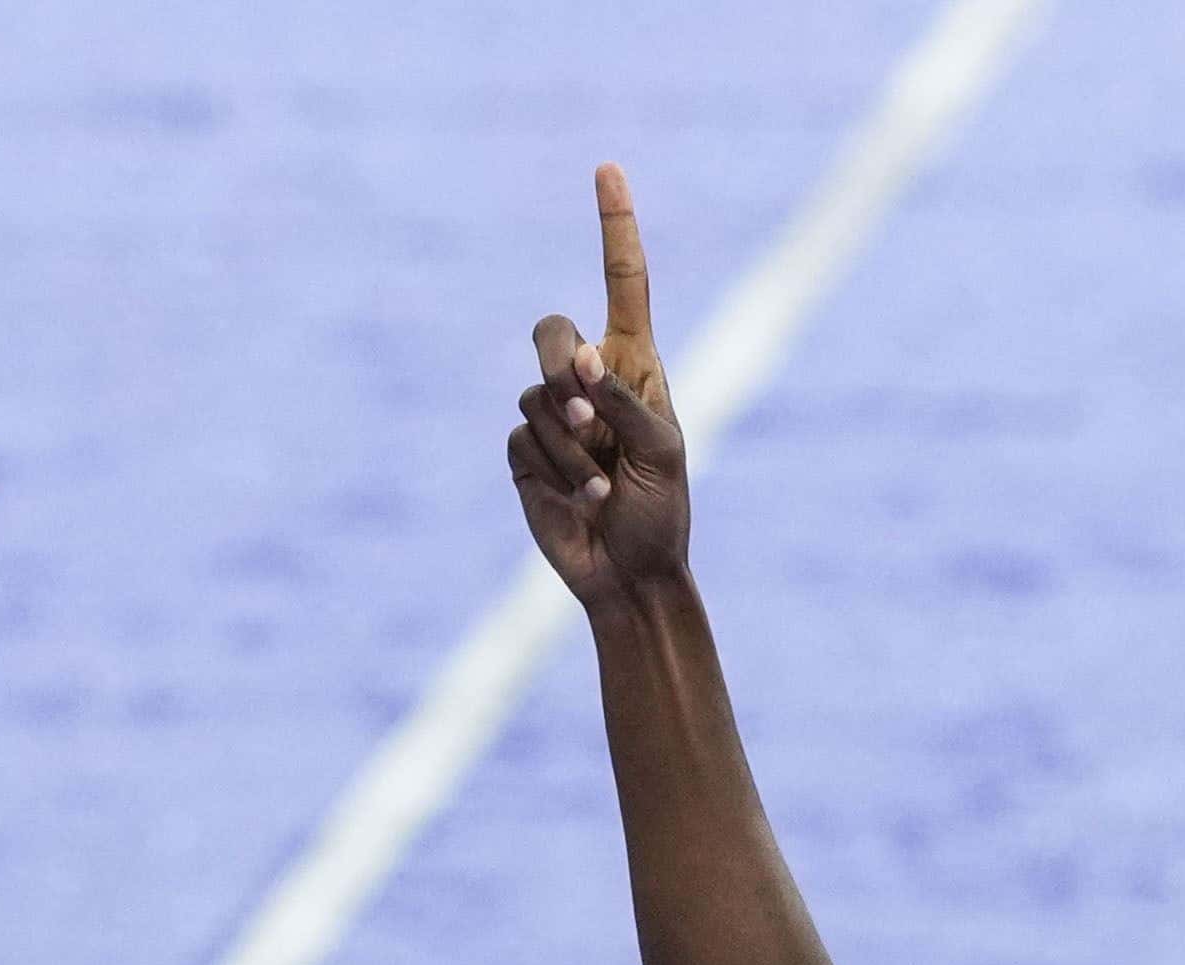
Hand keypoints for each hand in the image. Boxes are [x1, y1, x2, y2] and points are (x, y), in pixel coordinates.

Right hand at [509, 163, 688, 603]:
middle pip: (550, 331)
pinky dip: (553, 472)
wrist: (630, 574)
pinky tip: (582, 502)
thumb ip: (624, 401)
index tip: (608, 169)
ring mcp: (552, 413)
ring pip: (536, 397)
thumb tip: (581, 358)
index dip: (615, 227)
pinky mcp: (523, 449)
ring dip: (572, 449)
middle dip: (563, 368)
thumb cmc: (662, 512)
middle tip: (591, 420)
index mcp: (635, 366)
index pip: (623, 283)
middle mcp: (590, 379)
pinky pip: (520, 438)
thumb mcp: (664, 453)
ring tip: (604, 487)